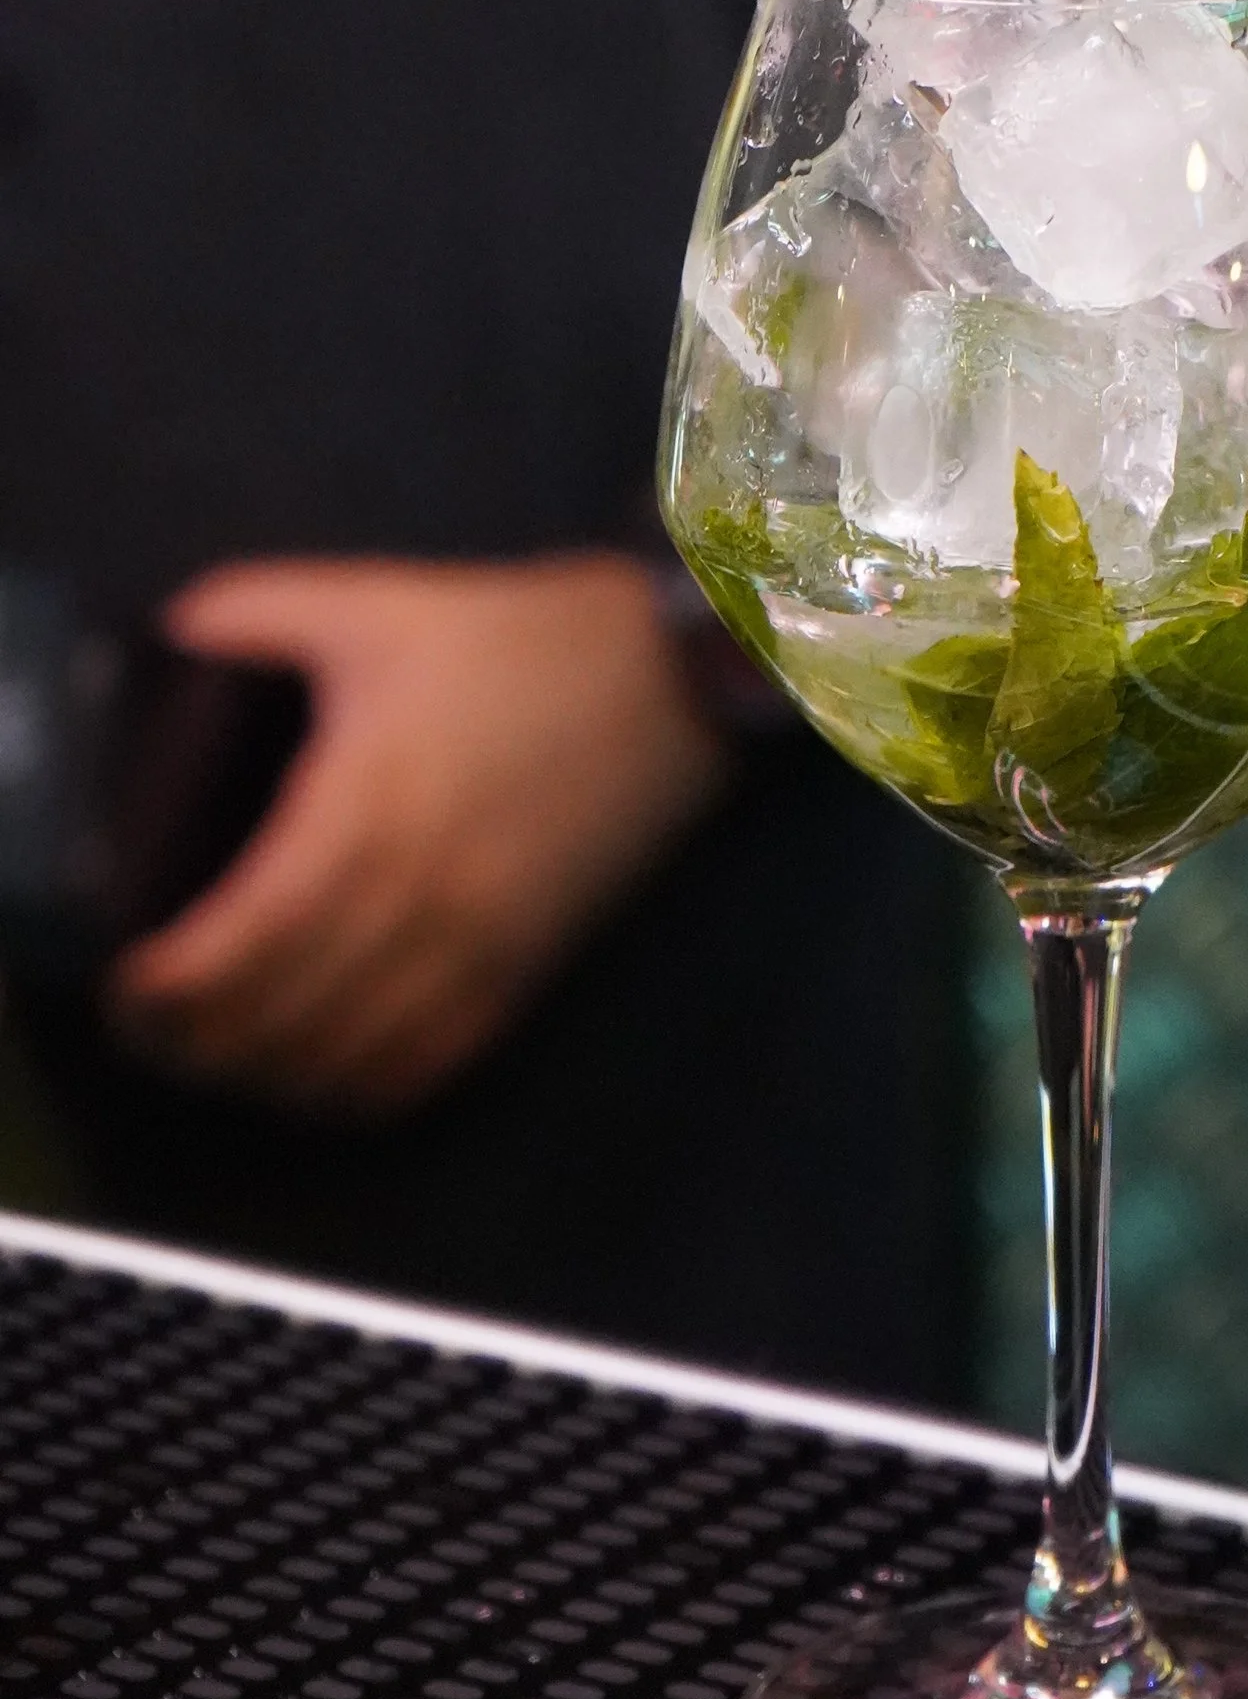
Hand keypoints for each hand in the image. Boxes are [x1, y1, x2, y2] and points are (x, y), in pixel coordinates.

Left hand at [107, 555, 731, 1120]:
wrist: (671, 678)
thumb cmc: (519, 643)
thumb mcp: (379, 603)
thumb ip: (256, 610)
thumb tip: (171, 637)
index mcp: (360, 816)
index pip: (235, 950)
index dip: (164, 990)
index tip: (124, 980)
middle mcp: (411, 909)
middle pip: (276, 1028)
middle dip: (193, 1045)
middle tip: (149, 1023)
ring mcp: (472, 956)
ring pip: (344, 1069)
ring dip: (266, 1080)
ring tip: (219, 1052)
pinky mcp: (521, 978)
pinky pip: (424, 1073)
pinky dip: (356, 1095)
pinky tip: (319, 1075)